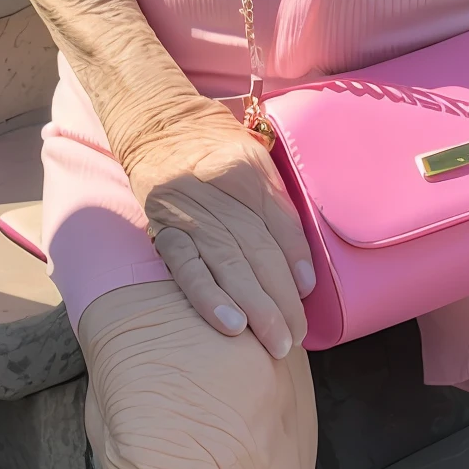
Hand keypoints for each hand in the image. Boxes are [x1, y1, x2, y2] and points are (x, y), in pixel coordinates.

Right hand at [126, 105, 315, 357]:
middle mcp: (215, 191)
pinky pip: (185, 269)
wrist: (160, 128)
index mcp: (245, 170)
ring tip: (274, 340)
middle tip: (296, 334)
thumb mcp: (257, 164)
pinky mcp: (161, 231)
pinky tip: (230, 324)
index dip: (297, 260)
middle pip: (255, 248)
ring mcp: (185, 213)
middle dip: (280, 296)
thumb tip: (304, 277)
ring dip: (254, 307)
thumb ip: (280, 214)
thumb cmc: (218, 151)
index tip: (308, 295)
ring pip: (226, 263)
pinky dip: (208, 298)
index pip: (277, 222)